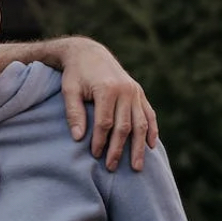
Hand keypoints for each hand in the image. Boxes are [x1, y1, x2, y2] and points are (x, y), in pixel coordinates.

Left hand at [59, 37, 157, 171]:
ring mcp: (135, 91)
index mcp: (107, 89)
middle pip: (124, 126)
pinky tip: (151, 146)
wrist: (89, 53)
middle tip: (112, 167)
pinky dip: (152, 130)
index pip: (105, 123)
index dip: (100, 141)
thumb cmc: (76, 74)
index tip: (95, 155)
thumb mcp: (70, 90)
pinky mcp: (140, 92)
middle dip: (118, 149)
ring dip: (138, 147)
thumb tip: (78, 138)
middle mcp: (125, 90)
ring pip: (140, 124)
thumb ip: (74, 113)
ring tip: (137, 167)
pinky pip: (149, 114)